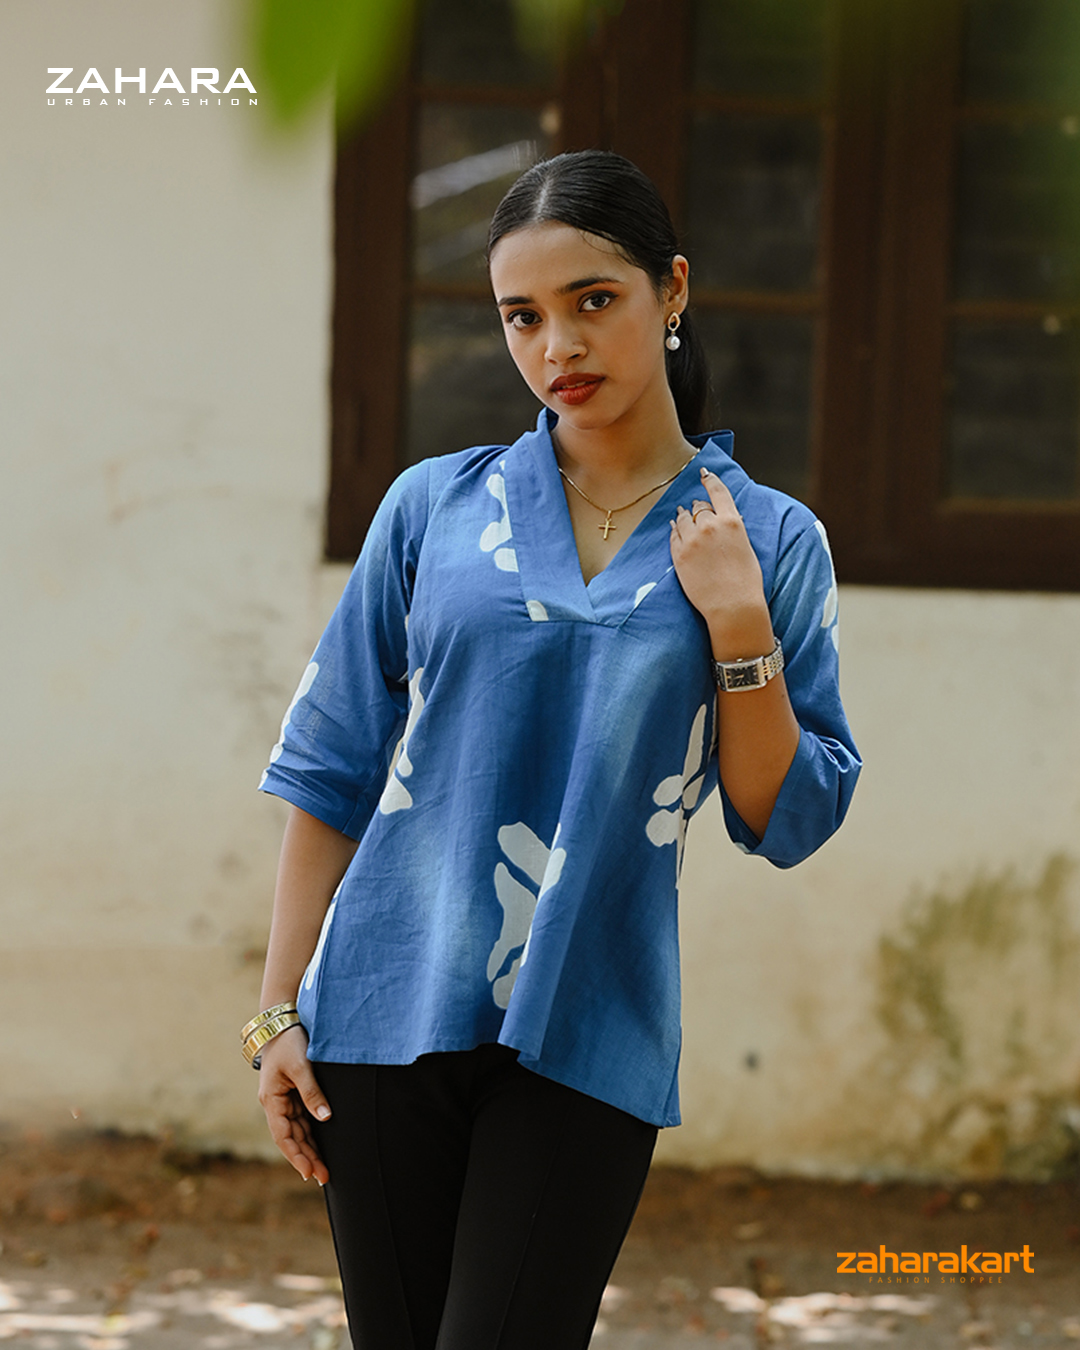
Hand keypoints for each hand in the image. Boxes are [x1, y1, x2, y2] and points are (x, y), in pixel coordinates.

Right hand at [256, 1025, 331, 1184]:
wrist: (282, 1021)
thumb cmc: (289, 1042)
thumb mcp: (301, 1066)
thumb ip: (312, 1092)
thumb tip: (325, 1117)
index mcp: (272, 1100)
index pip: (283, 1135)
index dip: (295, 1155)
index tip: (308, 1172)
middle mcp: (276, 1104)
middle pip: (291, 1138)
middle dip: (306, 1158)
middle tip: (324, 1177)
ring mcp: (285, 1100)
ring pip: (298, 1131)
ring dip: (310, 1150)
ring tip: (324, 1170)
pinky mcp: (294, 1094)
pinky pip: (302, 1120)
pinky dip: (311, 1134)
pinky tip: (321, 1146)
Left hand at [670, 467, 771, 658]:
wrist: (732, 605)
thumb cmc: (745, 581)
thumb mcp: (745, 547)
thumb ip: (732, 530)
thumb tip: (723, 521)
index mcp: (731, 522)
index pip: (718, 492)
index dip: (710, 480)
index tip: (704, 473)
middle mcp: (710, 526)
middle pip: (699, 507)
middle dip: (697, 507)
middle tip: (695, 507)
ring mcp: (692, 540)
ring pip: (683, 519)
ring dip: (683, 516)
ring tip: (681, 515)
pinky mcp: (679, 555)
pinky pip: (673, 535)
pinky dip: (674, 530)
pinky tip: (675, 528)